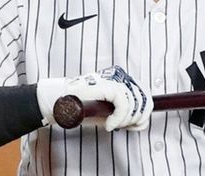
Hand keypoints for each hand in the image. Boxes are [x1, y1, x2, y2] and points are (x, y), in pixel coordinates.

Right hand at [36, 65, 152, 131]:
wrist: (59, 102)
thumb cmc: (80, 107)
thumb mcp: (107, 113)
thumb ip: (124, 115)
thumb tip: (141, 122)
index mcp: (122, 82)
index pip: (145, 95)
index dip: (144, 113)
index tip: (136, 125)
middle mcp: (120, 78)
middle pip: (144, 99)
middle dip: (136, 119)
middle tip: (121, 127)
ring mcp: (114, 80)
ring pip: (135, 104)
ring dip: (125, 121)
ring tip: (112, 125)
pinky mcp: (107, 85)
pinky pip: (123, 105)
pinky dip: (118, 119)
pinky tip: (108, 124)